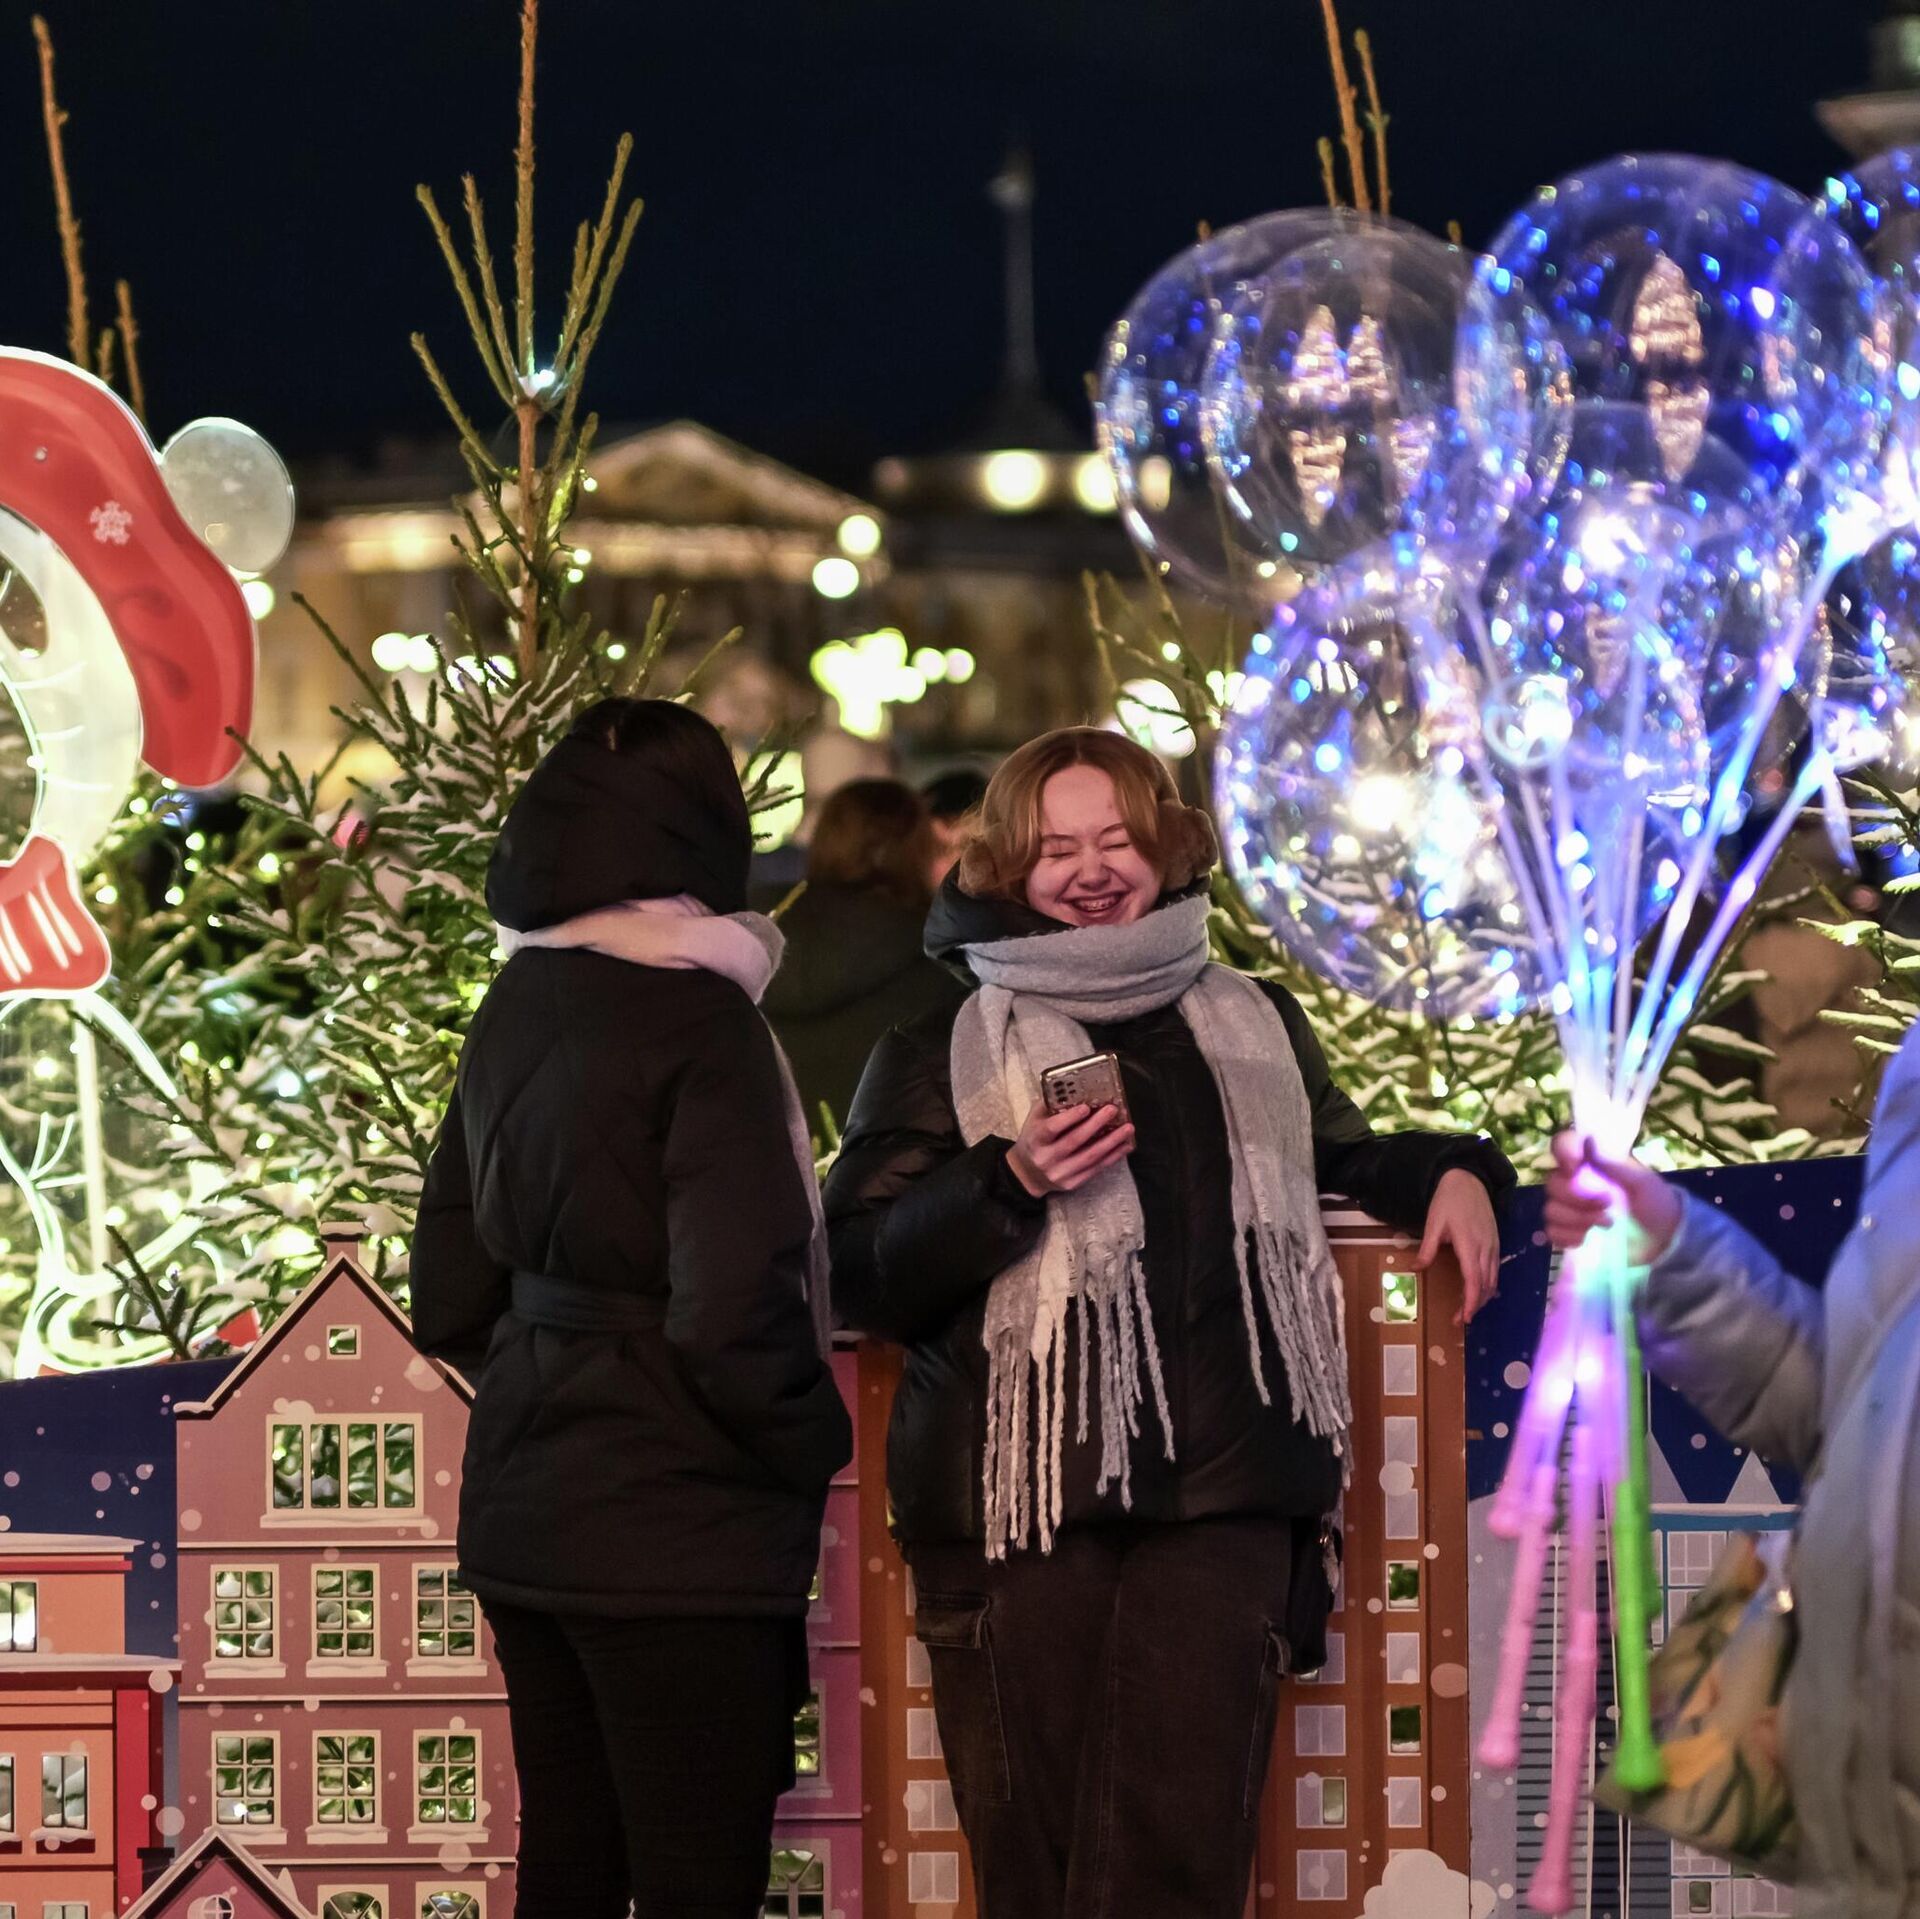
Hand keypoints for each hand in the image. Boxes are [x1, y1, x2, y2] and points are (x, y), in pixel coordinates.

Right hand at [1006, 1103, 1135, 1197]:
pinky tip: (1125, 1145)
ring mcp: (1060, 1173)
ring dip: (1112, 1142)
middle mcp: (1046, 1158)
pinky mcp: (1072, 1183)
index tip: (1086, 1107)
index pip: (1052, 1128)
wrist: (1028, 1174)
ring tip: (1127, 1128)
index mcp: (1035, 1139)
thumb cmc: (1034, 1140)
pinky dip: (1113, 1156)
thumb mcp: (1034, 1121)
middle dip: (1096, 1124)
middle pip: (1074, 1141)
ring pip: (1090, 1157)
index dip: (1070, 1118)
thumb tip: (1075, 1091)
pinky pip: (1096, 1169)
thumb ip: (1050, 1106)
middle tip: (1112, 1110)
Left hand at [1417, 1168, 1500, 1324]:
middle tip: (1460, 1319)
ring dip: (1482, 1297)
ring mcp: (1493, 1246)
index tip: (1465, 1318)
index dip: (1471, 1302)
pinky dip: (1488, 1284)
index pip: (1474, 1281)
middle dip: (1475, 1305)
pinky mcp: (1495, 1242)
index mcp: (1469, 1245)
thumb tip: (1414, 1269)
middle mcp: (1485, 1249)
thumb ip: (1426, 1249)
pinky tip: (1478, 1290)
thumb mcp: (1433, 1223)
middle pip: (1485, 1285)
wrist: (1469, 1180)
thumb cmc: (1448, 1201)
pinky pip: (1494, 1270)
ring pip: (1492, 1279)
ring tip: (1468, 1309)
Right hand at [1543, 1132, 1682, 1267]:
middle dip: (1578, 1199)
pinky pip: (1552, 1232)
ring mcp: (1569, 1209)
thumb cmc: (1656, 1204)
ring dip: (1576, 1219)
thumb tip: (1588, 1139)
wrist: (1665, 1240)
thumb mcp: (1642, 1182)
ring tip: (1606, 1226)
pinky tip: (1586, 1240)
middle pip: (1553, 1183)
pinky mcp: (1569, 1233)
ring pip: (1551, 1209)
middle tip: (1608, 1206)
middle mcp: (1574, 1183)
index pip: (1562, 1146)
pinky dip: (1567, 1237)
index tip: (1574, 1169)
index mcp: (1591, 1164)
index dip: (1562, 1153)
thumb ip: (1614, 1165)